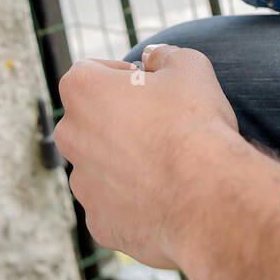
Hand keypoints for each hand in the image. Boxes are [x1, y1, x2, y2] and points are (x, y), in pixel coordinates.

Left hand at [53, 44, 240, 268]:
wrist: (209, 198)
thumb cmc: (195, 125)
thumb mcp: (189, 67)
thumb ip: (164, 55)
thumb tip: (152, 57)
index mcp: (82, 90)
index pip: (92, 71)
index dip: (123, 75)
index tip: (150, 87)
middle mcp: (70, 135)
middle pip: (89, 120)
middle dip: (117, 120)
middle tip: (159, 126)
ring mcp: (82, 184)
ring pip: (99, 165)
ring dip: (123, 162)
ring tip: (166, 166)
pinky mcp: (99, 223)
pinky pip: (113, 206)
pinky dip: (133, 202)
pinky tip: (165, 199)